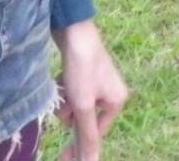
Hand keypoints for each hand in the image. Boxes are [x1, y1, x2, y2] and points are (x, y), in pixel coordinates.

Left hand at [53, 20, 126, 159]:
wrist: (74, 30)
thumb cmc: (82, 68)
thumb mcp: (84, 105)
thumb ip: (87, 135)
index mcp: (117, 101)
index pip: (95, 132)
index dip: (78, 144)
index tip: (62, 157)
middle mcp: (111, 91)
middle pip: (85, 118)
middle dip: (72, 114)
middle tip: (63, 112)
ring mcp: (98, 80)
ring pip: (76, 104)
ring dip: (66, 101)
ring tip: (63, 87)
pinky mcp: (85, 71)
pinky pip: (74, 91)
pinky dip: (66, 89)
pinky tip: (61, 79)